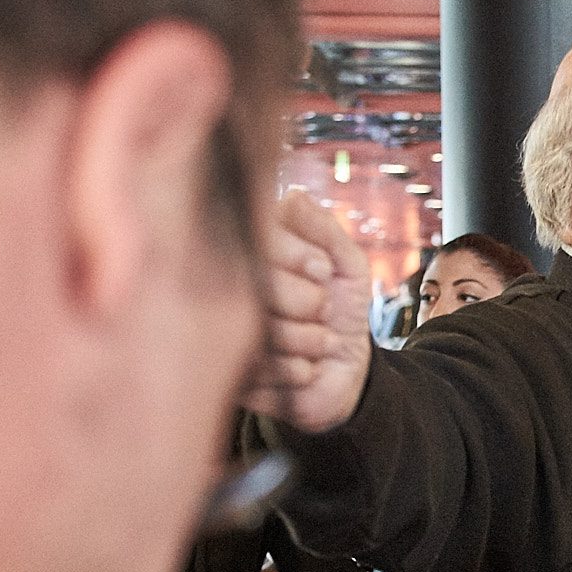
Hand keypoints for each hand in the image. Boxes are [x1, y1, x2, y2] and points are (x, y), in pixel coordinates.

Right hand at [245, 190, 375, 433]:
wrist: (345, 369)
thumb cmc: (343, 309)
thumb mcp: (347, 266)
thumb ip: (324, 230)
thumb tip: (292, 196)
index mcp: (251, 255)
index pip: (257, 238)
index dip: (295, 255)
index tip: (323, 269)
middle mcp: (230, 290)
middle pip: (258, 287)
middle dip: (308, 302)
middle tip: (323, 310)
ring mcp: (224, 334)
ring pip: (263, 331)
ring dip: (309, 341)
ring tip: (320, 342)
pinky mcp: (229, 375)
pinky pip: (262, 371)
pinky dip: (298, 372)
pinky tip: (305, 369)